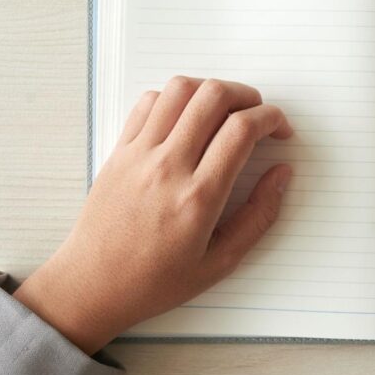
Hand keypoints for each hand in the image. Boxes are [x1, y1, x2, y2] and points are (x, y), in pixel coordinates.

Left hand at [14, 76, 292, 353]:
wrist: (91, 286)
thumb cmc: (155, 281)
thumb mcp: (221, 262)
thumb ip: (260, 215)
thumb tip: (282, 173)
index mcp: (198, 198)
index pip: (241, 130)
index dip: (271, 118)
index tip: (280, 129)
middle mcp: (168, 167)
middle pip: (213, 96)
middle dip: (247, 95)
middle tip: (258, 115)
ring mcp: (139, 154)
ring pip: (180, 89)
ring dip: (211, 90)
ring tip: (224, 111)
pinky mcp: (119, 150)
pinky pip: (149, 102)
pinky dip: (176, 98)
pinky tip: (187, 119)